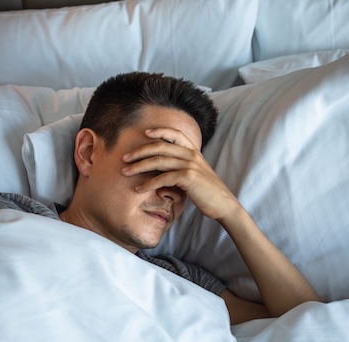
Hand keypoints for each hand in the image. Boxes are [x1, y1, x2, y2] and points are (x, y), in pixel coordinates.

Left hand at [121, 128, 240, 220]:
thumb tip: (161, 172)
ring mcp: (189, 165)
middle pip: (160, 146)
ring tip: (125, 172)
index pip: (175, 134)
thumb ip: (180, 168)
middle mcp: (191, 155)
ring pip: (158, 161)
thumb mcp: (195, 174)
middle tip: (124, 157)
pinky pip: (162, 178)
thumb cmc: (207, 192)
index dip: (159, 131)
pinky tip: (138, 189)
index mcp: (193, 151)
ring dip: (138, 166)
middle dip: (139, 151)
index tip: (145, 132)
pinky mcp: (187, 178)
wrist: (223, 204)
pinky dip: (148, 184)